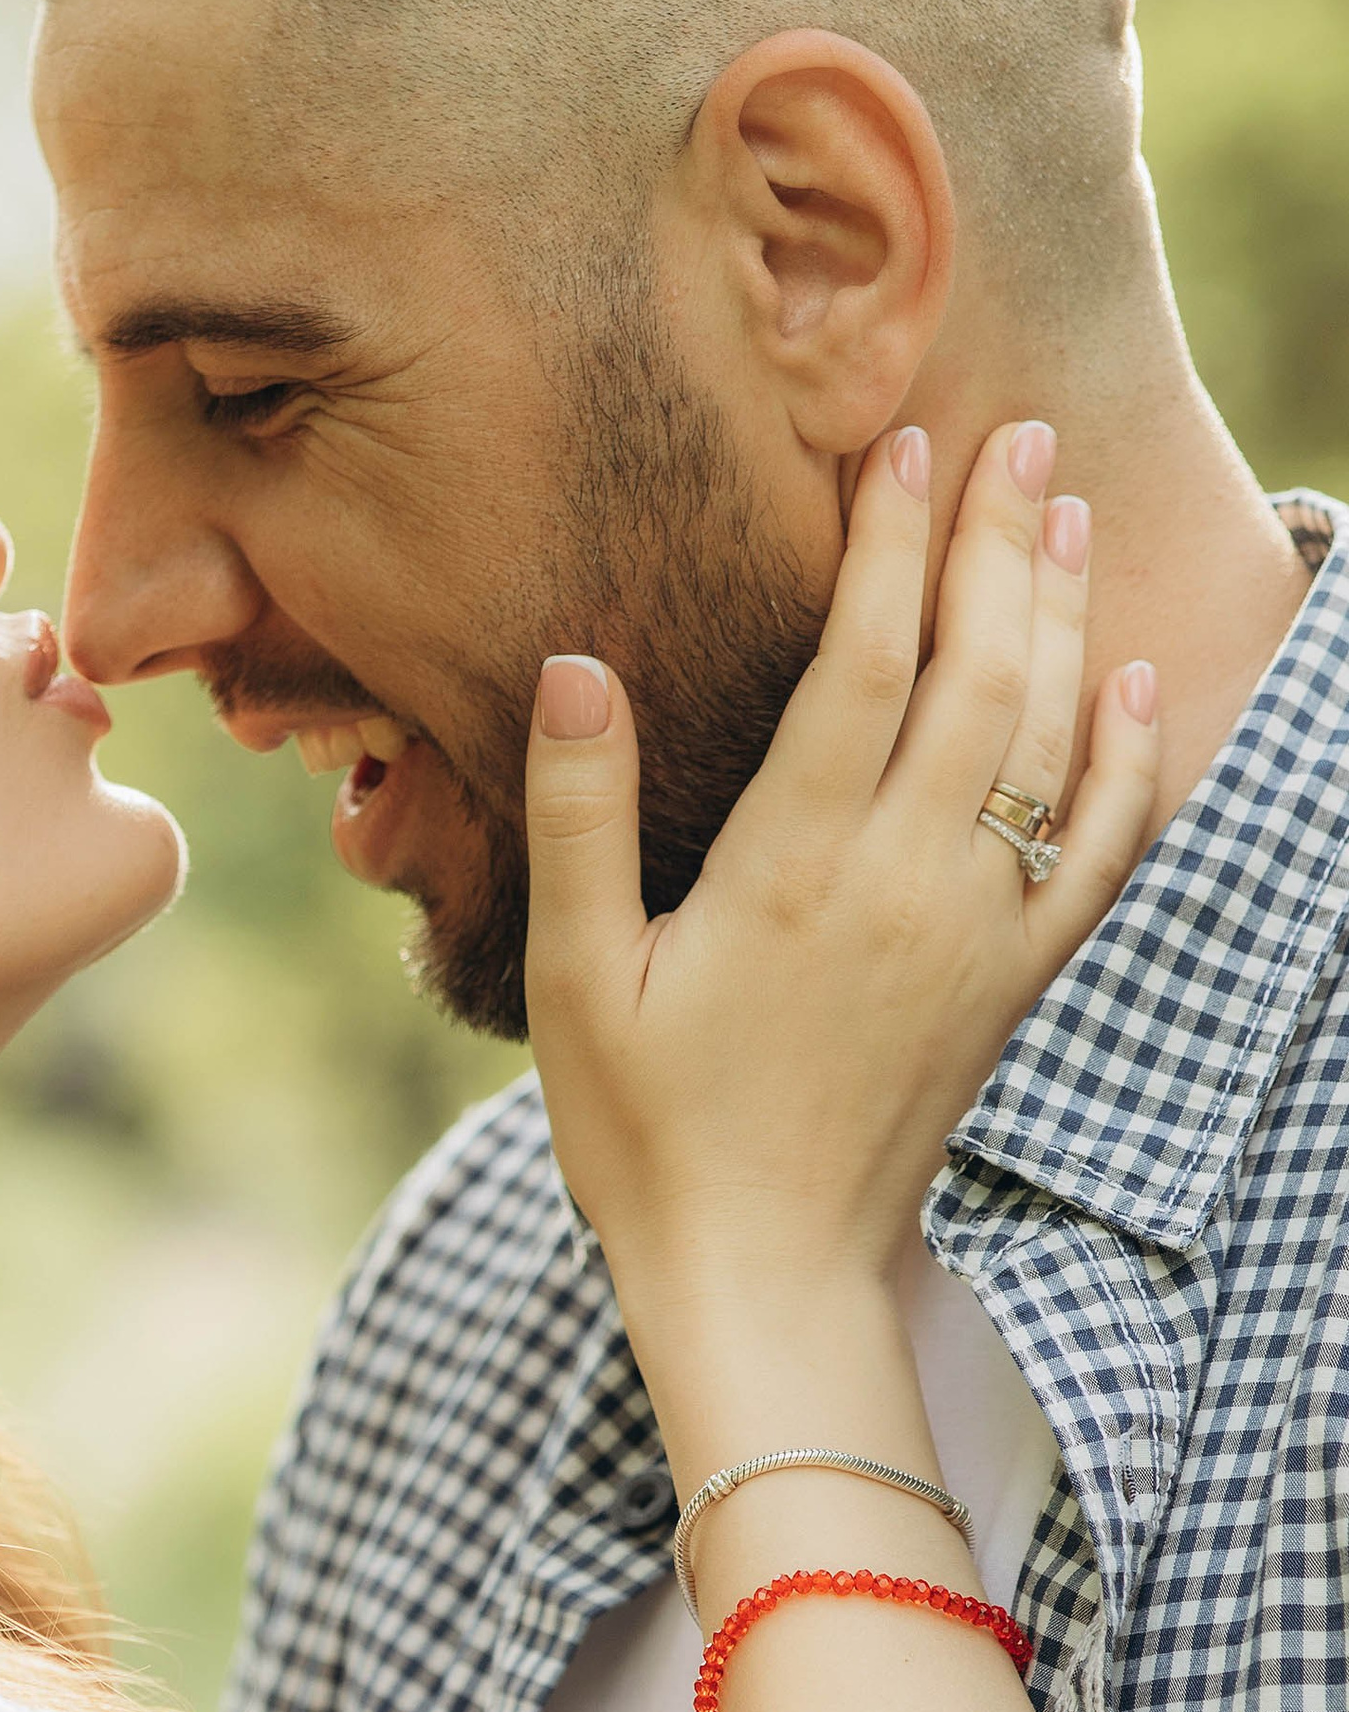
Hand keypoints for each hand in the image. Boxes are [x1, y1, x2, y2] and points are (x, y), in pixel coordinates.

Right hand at [521, 421, 1157, 1330]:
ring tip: (1068, 514)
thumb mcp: (575, 979)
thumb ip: (581, 817)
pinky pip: (1105, 850)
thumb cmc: (648, 1134)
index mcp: (793, 869)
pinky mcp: (1015, 984)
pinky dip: (1133, 757)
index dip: (892, 545)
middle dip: (1002, 544)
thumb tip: (579, 664)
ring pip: (1054, 742)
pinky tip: (1136, 682)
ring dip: (1066, 618)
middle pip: (983, 675)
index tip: (905, 445)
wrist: (769, 1277)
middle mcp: (908, 885)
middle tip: (1019, 435)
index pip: (867, 665)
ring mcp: (979, 933)